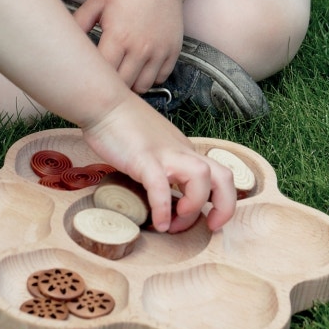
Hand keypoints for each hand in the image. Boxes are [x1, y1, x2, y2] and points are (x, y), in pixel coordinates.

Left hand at [70, 0, 184, 94]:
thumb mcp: (97, 1)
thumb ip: (78, 23)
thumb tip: (62, 40)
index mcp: (117, 37)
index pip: (103, 75)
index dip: (94, 80)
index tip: (88, 77)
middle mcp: (140, 48)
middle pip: (122, 86)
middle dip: (110, 86)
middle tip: (103, 79)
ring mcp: (159, 51)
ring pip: (142, 87)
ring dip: (130, 84)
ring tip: (121, 73)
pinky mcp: (173, 51)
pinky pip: (160, 78)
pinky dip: (149, 77)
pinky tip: (139, 66)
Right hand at [81, 93, 236, 233]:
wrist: (104, 102)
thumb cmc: (123, 124)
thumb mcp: (154, 146)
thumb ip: (163, 164)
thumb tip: (163, 191)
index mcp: (185, 151)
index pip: (220, 174)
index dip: (223, 201)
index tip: (208, 219)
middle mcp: (181, 152)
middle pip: (224, 177)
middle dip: (224, 207)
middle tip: (207, 226)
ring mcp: (164, 154)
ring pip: (201, 177)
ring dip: (194, 206)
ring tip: (174, 223)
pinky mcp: (143, 159)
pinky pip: (160, 186)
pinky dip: (162, 208)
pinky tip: (158, 224)